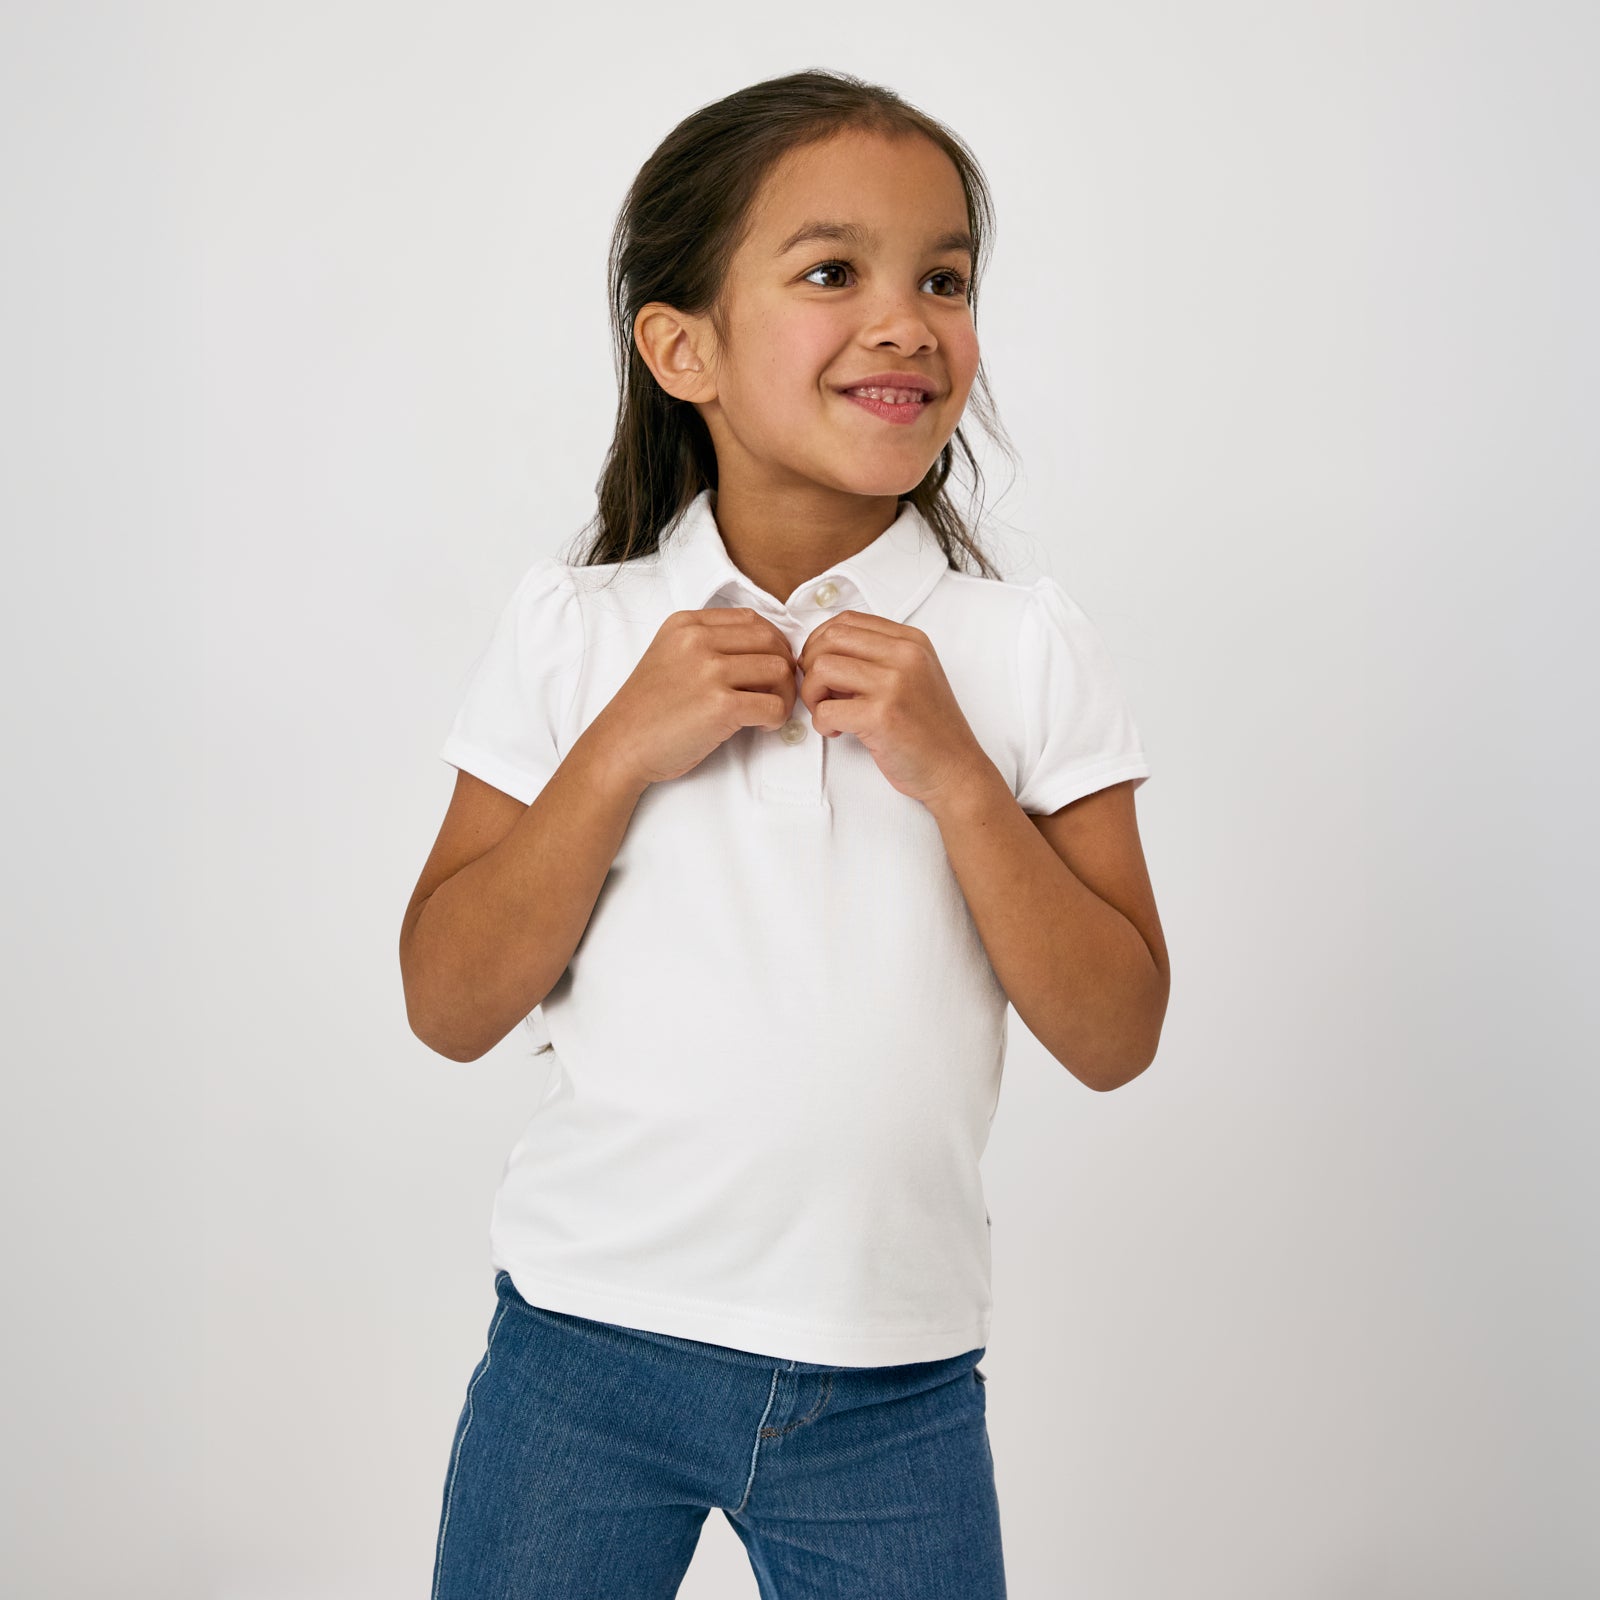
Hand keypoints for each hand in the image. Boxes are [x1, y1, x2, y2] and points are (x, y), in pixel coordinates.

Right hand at [590, 607, 798, 788]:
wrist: (619, 745)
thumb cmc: (648, 710)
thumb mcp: (670, 656)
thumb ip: (708, 645)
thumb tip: (764, 651)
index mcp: (686, 625)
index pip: (752, 619)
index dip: (773, 643)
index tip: (770, 666)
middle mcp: (697, 641)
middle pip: (771, 641)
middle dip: (784, 668)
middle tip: (777, 692)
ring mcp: (708, 672)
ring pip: (779, 670)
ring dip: (785, 694)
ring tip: (770, 711)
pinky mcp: (719, 706)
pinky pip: (773, 705)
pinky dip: (777, 718)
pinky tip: (761, 726)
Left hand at [796, 611, 991, 806]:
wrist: (955, 770)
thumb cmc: (929, 729)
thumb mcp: (913, 677)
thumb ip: (876, 658)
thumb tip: (821, 653)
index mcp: (911, 641)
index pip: (848, 620)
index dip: (820, 642)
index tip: (820, 667)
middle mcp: (905, 655)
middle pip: (830, 639)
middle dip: (812, 666)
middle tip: (820, 692)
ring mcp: (894, 685)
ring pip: (822, 669)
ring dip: (813, 694)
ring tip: (828, 713)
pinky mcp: (882, 717)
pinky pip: (826, 710)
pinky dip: (821, 724)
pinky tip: (838, 731)